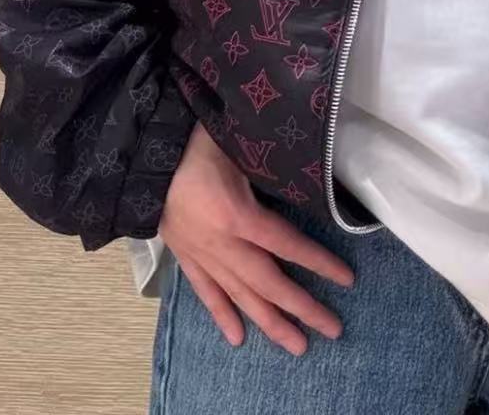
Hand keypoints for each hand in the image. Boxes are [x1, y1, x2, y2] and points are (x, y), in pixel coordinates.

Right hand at [159, 120, 355, 354]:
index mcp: (237, 215)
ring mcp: (201, 254)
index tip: (346, 279)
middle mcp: (221, 244)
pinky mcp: (185, 256)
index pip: (287, 245)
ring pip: (240, 295)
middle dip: (301, 308)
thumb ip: (270, 169)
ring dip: (269, 322)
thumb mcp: (240, 145)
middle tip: (332, 330)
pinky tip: (237, 338)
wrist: (142, 156)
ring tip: (297, 346)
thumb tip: (308, 178)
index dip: (318, 263)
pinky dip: (222, 314)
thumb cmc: (197, 141)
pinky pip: (206, 291)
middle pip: (268, 283)